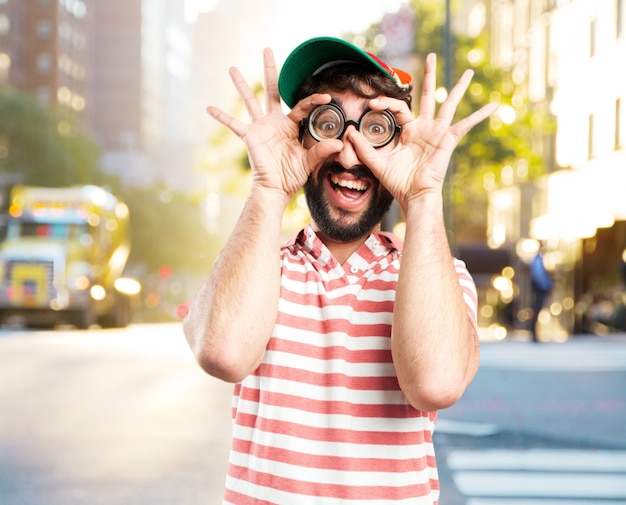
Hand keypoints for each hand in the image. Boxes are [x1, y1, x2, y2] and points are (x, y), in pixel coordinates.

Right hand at [206, 49, 341, 199]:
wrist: (275, 188)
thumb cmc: (292, 176)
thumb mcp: (310, 162)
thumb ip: (322, 151)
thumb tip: (339, 143)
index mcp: (291, 125)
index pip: (301, 107)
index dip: (313, 102)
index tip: (326, 98)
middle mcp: (275, 122)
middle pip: (271, 90)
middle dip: (270, 71)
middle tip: (267, 50)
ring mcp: (260, 127)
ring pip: (250, 100)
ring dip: (241, 84)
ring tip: (232, 68)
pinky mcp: (249, 136)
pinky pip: (233, 124)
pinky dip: (221, 117)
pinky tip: (209, 108)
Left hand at [348, 53, 498, 212]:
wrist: (413, 195)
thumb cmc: (398, 182)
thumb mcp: (376, 162)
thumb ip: (362, 146)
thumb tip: (347, 131)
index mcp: (409, 131)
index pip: (399, 107)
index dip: (386, 102)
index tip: (371, 104)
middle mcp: (425, 128)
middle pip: (428, 95)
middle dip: (429, 76)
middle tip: (431, 56)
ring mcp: (438, 132)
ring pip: (449, 103)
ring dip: (458, 87)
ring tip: (469, 71)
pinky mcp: (448, 140)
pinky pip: (467, 125)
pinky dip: (480, 115)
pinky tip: (495, 106)